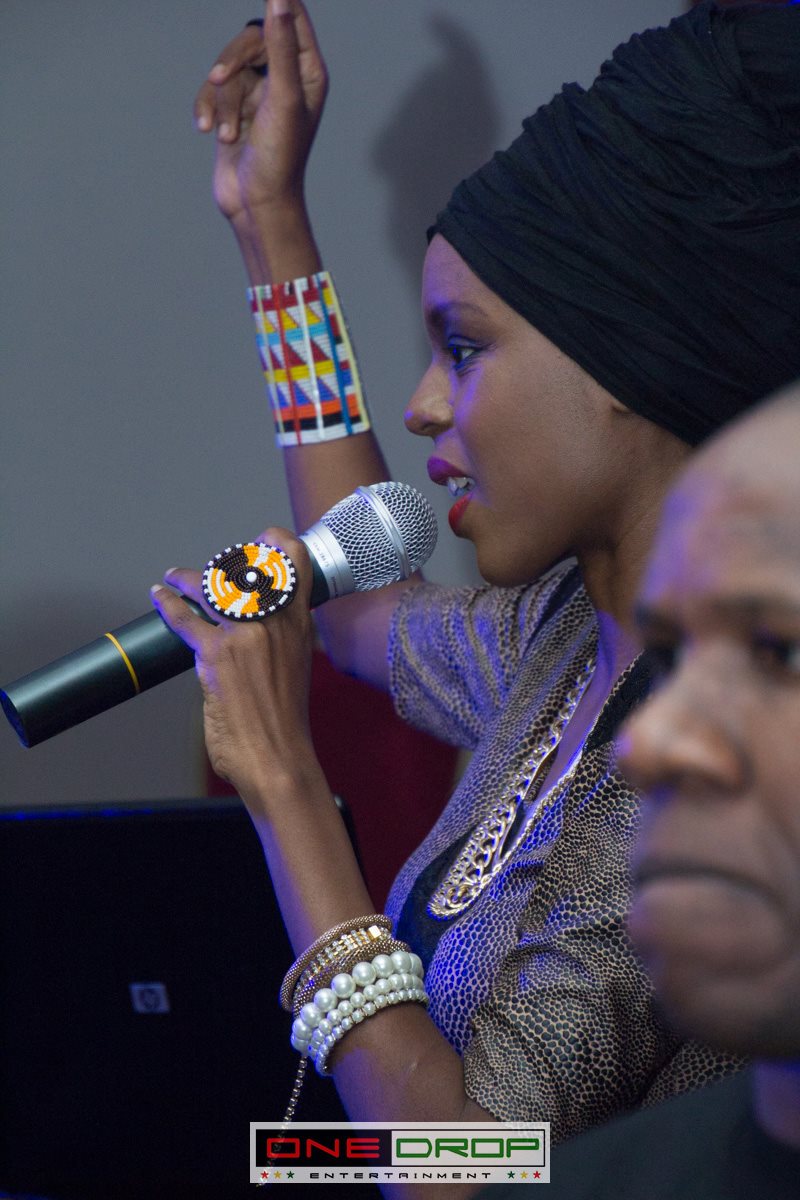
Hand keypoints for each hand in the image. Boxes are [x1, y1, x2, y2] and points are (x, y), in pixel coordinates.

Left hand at [151, 528, 317, 796]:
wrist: (279, 757)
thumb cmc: (285, 722)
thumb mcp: (296, 667)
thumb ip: (282, 640)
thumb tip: (260, 631)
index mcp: (300, 624)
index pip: (295, 559)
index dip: (274, 541)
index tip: (258, 542)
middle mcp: (276, 621)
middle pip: (248, 563)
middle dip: (222, 562)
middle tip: (207, 571)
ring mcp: (246, 635)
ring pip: (211, 584)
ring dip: (187, 578)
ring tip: (174, 579)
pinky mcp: (216, 655)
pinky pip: (185, 617)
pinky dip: (168, 603)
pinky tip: (161, 597)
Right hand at [194, 0, 327, 223]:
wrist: (256, 204)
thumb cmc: (279, 158)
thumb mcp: (282, 97)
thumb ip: (280, 46)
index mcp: (308, 71)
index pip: (293, 17)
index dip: (277, 1)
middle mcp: (286, 77)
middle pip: (252, 37)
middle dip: (232, 61)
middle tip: (219, 79)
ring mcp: (259, 92)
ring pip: (228, 67)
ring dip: (223, 101)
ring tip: (229, 133)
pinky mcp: (236, 108)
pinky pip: (213, 89)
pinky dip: (209, 108)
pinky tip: (208, 130)